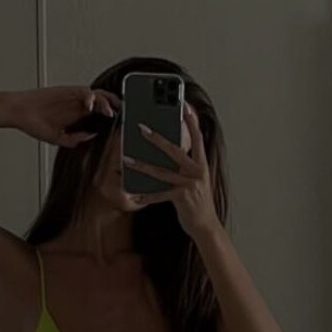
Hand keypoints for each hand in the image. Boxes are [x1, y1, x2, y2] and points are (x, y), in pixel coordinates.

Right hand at [9, 84, 120, 147]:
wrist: (17, 111)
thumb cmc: (34, 123)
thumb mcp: (58, 138)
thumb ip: (76, 139)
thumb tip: (92, 137)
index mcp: (77, 115)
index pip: (100, 113)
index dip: (112, 117)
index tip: (120, 125)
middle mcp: (78, 104)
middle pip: (103, 101)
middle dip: (115, 107)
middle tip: (122, 115)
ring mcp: (73, 96)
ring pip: (97, 94)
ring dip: (106, 102)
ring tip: (110, 112)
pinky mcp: (66, 90)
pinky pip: (84, 91)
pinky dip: (90, 97)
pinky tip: (92, 106)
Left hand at [123, 103, 218, 238]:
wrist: (206, 225)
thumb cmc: (197, 199)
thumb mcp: (195, 178)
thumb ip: (186, 163)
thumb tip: (168, 148)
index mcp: (201, 163)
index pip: (197, 138)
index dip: (191, 121)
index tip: (184, 106)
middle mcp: (197, 171)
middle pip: (174, 150)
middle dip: (156, 138)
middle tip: (140, 127)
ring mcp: (190, 184)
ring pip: (161, 172)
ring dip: (142, 165)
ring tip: (126, 159)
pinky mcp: (182, 198)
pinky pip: (159, 195)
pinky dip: (145, 195)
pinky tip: (133, 194)